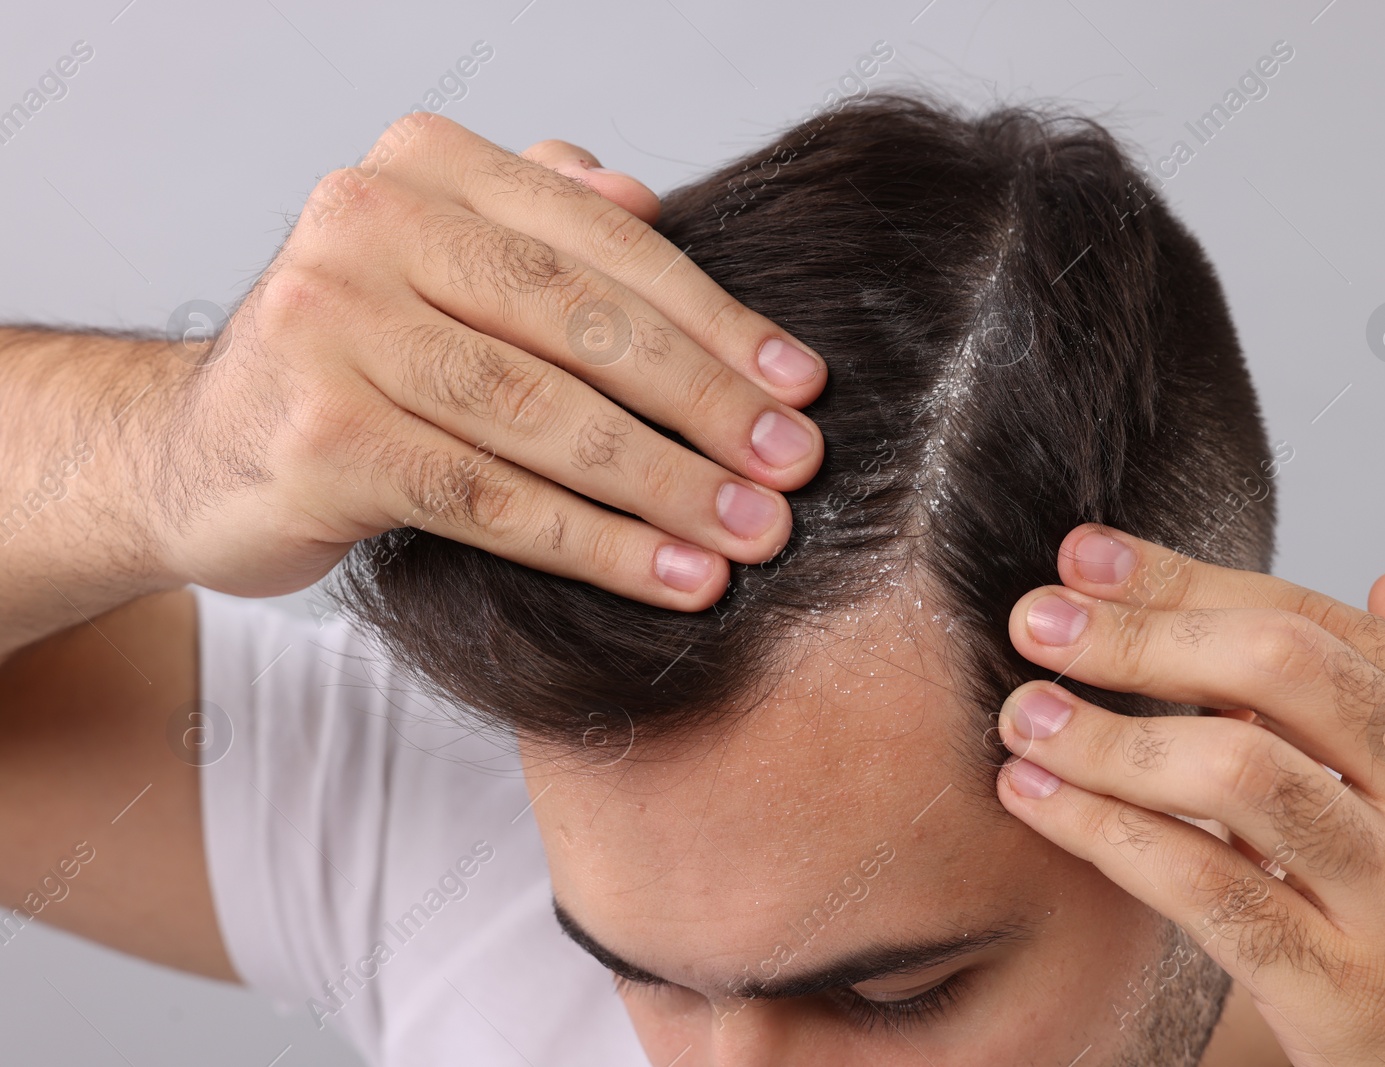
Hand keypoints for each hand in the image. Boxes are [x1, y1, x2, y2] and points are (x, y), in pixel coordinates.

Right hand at [152, 115, 824, 608]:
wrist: (203, 452)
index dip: (715, 318)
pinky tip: (675, 576)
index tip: (801, 385)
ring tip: (753, 535)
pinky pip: (490, 498)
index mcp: (421, 168)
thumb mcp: (441, 266)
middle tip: (795, 466)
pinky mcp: (319, 437)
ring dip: (668, 485)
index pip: (602, 240)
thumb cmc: (356, 360)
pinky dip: (596, 545)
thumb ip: (538, 218)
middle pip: (580, 322)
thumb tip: (651, 197)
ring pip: (542, 416)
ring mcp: (329, 327)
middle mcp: (365, 225)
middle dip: (705, 404)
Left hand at [994, 524, 1384, 1064]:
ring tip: (1023, 717)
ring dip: (1105, 737)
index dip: (1183, 580)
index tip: (1085, 558)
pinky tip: (1040, 801)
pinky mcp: (1348, 990)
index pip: (1313, 616)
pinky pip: (1206, 887)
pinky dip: (1106, 832)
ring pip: (1234, 774)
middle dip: (1138, 638)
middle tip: (1035, 623)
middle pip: (1275, 669)